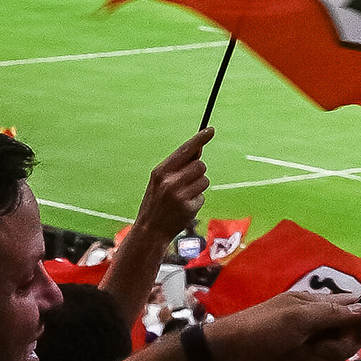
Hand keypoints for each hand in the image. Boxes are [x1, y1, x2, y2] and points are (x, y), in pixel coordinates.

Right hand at [125, 141, 211, 257]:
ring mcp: (179, 195)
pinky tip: (184, 208)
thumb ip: (176, 166)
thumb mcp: (159, 181)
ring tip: (183, 196)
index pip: (184, 150)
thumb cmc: (156, 203)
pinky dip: (196, 201)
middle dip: (198, 172)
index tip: (210, 130)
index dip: (199, 139)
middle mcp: (170, 181)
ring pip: (204, 180)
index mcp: (161, 171)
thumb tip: (198, 149)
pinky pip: (202, 197)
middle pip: (200, 165)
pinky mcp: (188, 207)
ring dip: (198, 187)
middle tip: (186, 183)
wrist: (150, 231)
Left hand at [214, 270, 360, 360]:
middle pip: (347, 339)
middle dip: (334, 347)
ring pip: (332, 360)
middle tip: (316, 346)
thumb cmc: (263, 327)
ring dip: (312, 360)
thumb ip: (332, 313)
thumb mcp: (298, 317)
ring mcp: (308, 347)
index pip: (353, 308)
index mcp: (317, 305)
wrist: (230, 353)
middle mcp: (317, 325)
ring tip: (291, 355)